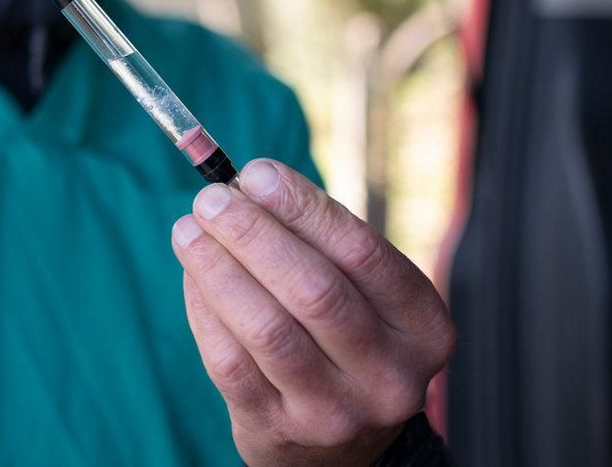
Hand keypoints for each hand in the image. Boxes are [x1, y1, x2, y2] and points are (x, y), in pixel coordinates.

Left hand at [171, 160, 455, 466]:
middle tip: (211, 198)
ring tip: (187, 230)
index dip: (303, 208)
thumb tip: (251, 182)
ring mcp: (336, 412)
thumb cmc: (343, 337)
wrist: (337, 447)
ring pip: (266, 328)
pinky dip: (203, 310)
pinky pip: (229, 362)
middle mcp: (390, 376)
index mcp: (424, 328)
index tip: (255, 173)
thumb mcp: (360, 293)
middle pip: (313, 291)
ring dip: (217, 268)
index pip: (362, 254)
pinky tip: (192, 276)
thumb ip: (318, 239)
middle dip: (253, 234)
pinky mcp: (278, 431)